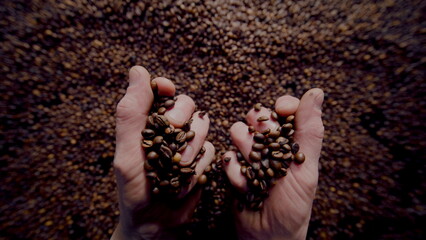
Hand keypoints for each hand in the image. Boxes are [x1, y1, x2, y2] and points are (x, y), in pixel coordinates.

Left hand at [111, 66, 213, 239]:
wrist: (156, 222)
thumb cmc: (135, 189)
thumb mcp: (127, 151)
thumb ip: (131, 112)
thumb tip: (138, 70)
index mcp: (147, 121)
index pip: (162, 90)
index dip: (166, 88)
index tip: (166, 90)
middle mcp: (169, 128)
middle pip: (188, 104)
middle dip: (181, 123)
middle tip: (169, 143)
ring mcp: (188, 142)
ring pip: (204, 126)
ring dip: (189, 151)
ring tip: (174, 170)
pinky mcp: (203, 158)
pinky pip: (212, 150)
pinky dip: (198, 166)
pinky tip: (184, 181)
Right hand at [224, 89, 323, 239]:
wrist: (268, 237)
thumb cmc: (293, 205)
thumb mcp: (306, 168)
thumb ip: (310, 130)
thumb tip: (315, 91)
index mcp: (293, 142)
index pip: (285, 108)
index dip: (282, 106)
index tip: (281, 111)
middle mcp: (271, 145)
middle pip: (258, 116)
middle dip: (261, 132)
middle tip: (267, 148)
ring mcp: (250, 156)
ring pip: (238, 132)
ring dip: (247, 152)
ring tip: (256, 171)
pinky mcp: (232, 169)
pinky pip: (227, 158)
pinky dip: (236, 173)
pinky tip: (245, 187)